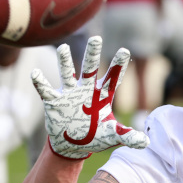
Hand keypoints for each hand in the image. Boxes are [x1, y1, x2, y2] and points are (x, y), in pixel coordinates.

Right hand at [31, 36, 148, 159]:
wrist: (72, 145)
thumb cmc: (95, 136)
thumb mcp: (111, 136)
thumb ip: (127, 136)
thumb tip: (146, 142)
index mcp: (102, 95)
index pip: (112, 77)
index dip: (118, 66)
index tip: (125, 51)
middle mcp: (86, 89)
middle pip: (90, 68)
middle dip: (92, 54)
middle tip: (96, 38)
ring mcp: (69, 93)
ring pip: (67, 73)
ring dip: (64, 61)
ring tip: (63, 48)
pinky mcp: (54, 101)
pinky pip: (45, 89)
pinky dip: (40, 82)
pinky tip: (36, 73)